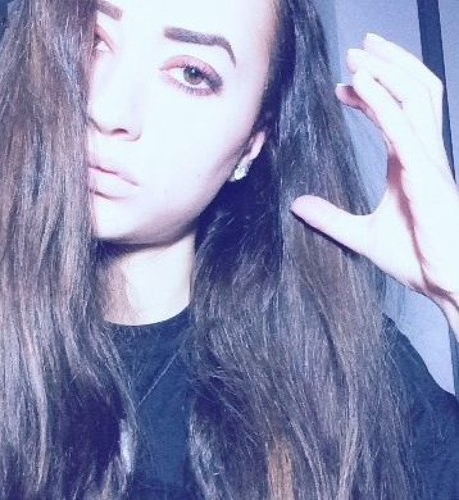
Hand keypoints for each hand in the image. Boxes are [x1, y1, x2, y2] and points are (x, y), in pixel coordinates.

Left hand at [291, 33, 458, 335]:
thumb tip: (297, 206)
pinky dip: (381, 103)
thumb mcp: (361, 236)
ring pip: (415, 97)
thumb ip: (330, 219)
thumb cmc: (418, 258)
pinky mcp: (427, 176)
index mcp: (410, 163)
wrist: (447, 283)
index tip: (342, 87)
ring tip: (358, 55)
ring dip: (386, 71)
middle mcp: (423, 154)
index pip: (395, 113)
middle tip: (357, 49)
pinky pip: (403, 129)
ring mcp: (428, 161)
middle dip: (387, 65)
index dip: (371, 94)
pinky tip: (360, 85)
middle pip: (413, 92)